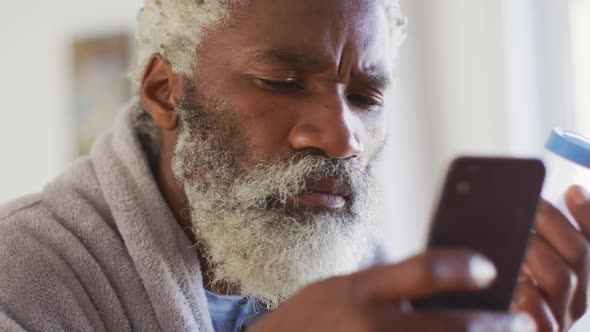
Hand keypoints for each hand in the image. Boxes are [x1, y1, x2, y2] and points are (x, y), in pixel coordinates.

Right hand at [251, 249, 536, 331]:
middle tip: (520, 321)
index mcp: (357, 291)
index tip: (490, 267)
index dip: (462, 267)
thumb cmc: (310, 318)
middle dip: (495, 325)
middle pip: (449, 327)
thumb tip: (445, 286)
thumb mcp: (342, 287)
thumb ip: (385, 287)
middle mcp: (368, 327)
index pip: (421, 271)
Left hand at [512, 186, 589, 330]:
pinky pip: (543, 315)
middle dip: (552, 222)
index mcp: (577, 276)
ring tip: (515, 238)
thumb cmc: (499, 292)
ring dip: (536, 251)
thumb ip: (521, 238)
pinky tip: (513, 282)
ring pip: (562, 278)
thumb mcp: (513, 260)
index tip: (572, 191)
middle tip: (527, 207)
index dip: (588, 216)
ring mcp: (561, 316)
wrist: (495, 326)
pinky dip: (527, 296)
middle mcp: (577, 296)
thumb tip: (527, 201)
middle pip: (579, 253)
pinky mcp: (542, 331)